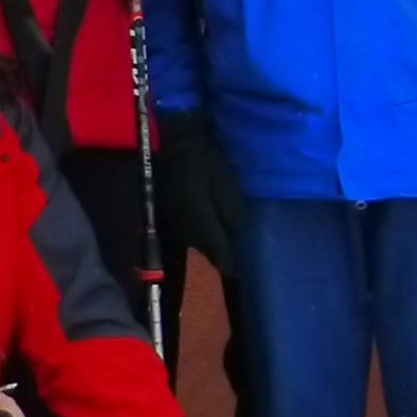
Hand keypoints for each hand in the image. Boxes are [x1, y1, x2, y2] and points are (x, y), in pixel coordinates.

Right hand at [156, 110, 248, 280]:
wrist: (170, 144)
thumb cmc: (201, 160)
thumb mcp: (224, 181)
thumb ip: (232, 209)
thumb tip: (236, 230)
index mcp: (202, 227)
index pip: (221, 257)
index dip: (234, 266)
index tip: (246, 272)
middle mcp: (187, 233)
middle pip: (210, 254)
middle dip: (224, 256)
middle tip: (242, 256)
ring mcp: (176, 226)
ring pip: (199, 244)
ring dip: (213, 245)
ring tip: (230, 242)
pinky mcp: (170, 216)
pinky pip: (191, 233)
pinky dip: (203, 233)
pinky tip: (212, 225)